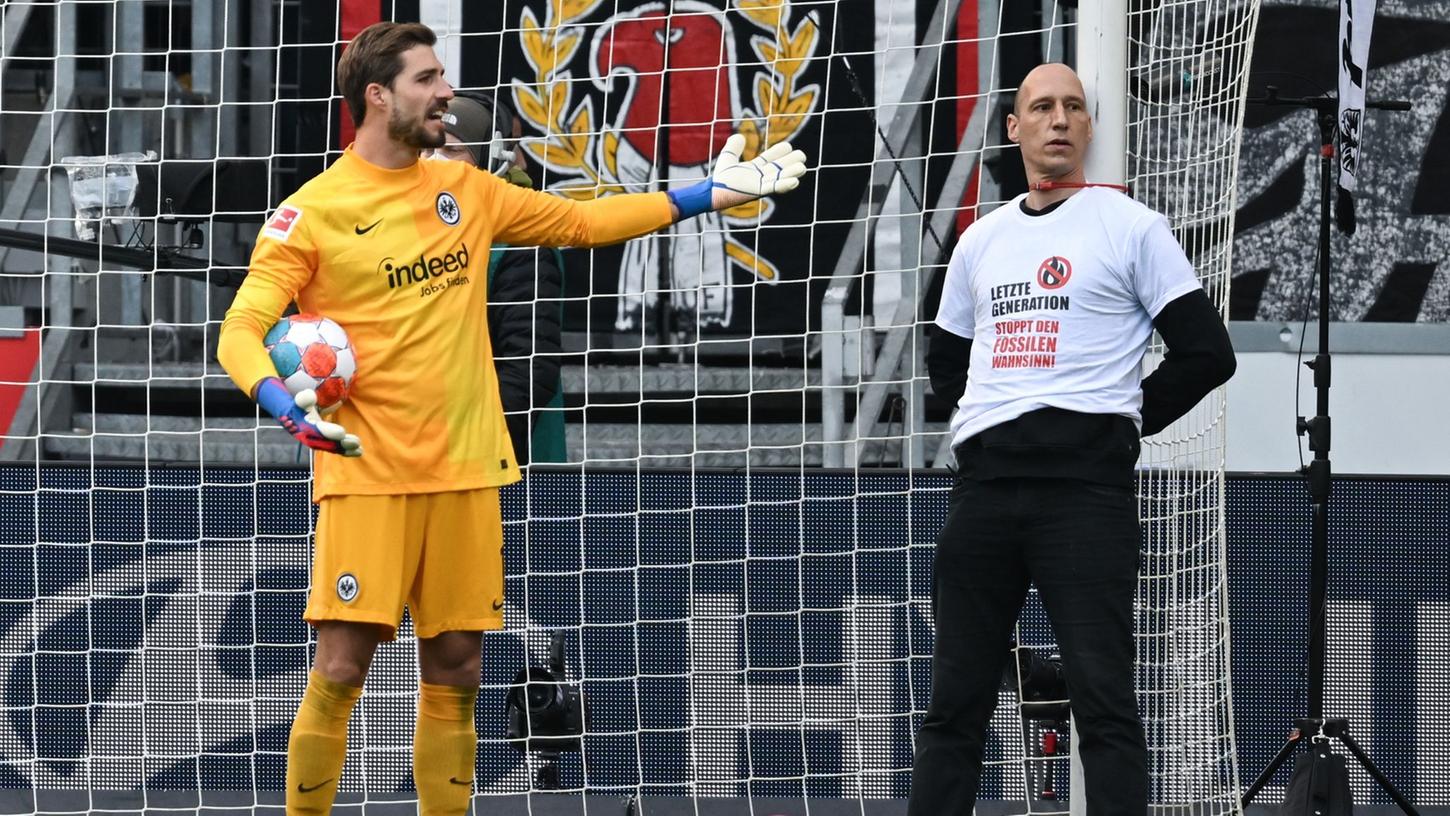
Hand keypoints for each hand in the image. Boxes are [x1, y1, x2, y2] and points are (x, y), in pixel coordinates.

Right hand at [254, 377, 361, 456]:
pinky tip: (359, 451)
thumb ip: (303, 398)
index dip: (328, 432)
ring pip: (330, 447)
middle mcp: (308, 436)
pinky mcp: (321, 443)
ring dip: (345, 449)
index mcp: (303, 425)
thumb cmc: (298, 405)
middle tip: (356, 442)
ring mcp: (315, 441)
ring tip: (359, 449)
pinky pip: (333, 449)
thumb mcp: (299, 399)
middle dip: (340, 443)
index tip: (342, 432)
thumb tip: (310, 395)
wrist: (290, 413)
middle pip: (326, 442)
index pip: (315, 430)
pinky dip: (345, 451)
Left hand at [666, 133, 808, 218]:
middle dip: (790, 162)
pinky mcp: (759, 191)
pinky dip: (784, 184)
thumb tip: (739, 136)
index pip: (771, 159)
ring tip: (802, 167)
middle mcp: (760, 177)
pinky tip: (795, 181)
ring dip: (791, 173)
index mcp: (755, 170)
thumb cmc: (720, 179)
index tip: (788, 146)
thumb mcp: (728, 158)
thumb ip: (733, 147)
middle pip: (779, 168)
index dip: (779, 153)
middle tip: (801, 156)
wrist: (713, 190)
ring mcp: (761, 184)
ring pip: (780, 178)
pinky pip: (774, 188)